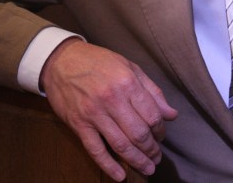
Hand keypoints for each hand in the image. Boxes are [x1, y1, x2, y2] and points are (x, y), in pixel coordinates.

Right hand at [41, 38, 178, 180]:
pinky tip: (120, 176)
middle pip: (139, 133)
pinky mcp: (78, 125)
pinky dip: (109, 165)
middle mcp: (112, 100)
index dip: (161, 130)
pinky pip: (95, 150)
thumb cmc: (99, 62)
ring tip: (147, 168)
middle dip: (151, 149)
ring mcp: (94, 114)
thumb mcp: (130, 68)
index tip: (162, 136)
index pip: (152, 115)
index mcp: (128, 84)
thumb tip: (171, 114)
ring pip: (120, 145)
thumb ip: (152, 91)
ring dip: (137, 160)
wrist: (61, 61)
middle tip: (157, 158)